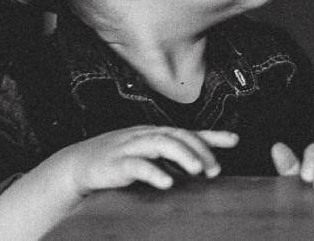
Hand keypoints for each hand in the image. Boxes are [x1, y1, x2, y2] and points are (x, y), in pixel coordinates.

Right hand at [50, 126, 237, 194]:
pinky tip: (166, 182)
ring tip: (198, 169)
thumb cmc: (119, 159)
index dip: (212, 135)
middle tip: (216, 169)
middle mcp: (147, 136)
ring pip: (160, 143)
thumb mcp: (149, 155)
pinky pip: (137, 165)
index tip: (235, 140)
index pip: (189, 131)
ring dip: (182, 154)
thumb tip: (203, 165)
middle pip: (178, 136)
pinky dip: (153, 172)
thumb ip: (174, 158)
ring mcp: (131, 147)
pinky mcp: (115, 163)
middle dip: (200, 150)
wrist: (77, 164)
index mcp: (157, 134)